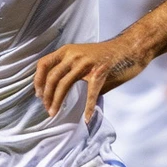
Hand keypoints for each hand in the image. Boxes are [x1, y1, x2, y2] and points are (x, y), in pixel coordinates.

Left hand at [34, 40, 149, 121]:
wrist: (129, 48)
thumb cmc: (105, 56)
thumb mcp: (82, 57)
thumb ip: (70, 71)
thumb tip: (58, 93)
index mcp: (67, 50)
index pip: (44, 64)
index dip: (38, 80)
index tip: (38, 94)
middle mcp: (74, 54)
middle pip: (52, 77)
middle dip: (47, 95)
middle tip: (47, 109)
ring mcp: (87, 63)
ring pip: (64, 84)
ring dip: (57, 101)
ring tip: (54, 113)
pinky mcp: (101, 71)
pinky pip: (91, 93)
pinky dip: (88, 107)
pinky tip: (86, 118)